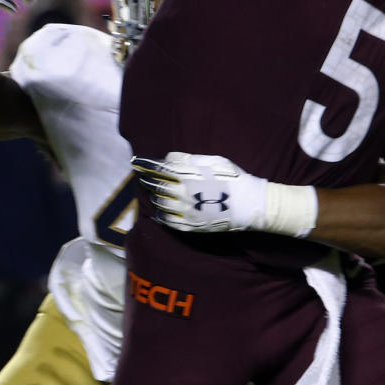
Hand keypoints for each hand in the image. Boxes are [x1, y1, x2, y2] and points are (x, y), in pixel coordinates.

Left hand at [131, 152, 268, 232]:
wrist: (248, 204)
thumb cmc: (232, 178)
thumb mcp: (213, 161)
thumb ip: (187, 159)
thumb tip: (168, 158)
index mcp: (187, 176)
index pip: (159, 169)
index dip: (146, 165)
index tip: (136, 161)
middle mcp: (182, 195)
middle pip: (157, 187)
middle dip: (148, 180)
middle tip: (143, 176)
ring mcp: (185, 212)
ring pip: (161, 204)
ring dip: (155, 197)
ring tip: (153, 192)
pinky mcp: (190, 226)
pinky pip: (168, 221)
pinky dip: (160, 215)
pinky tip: (159, 211)